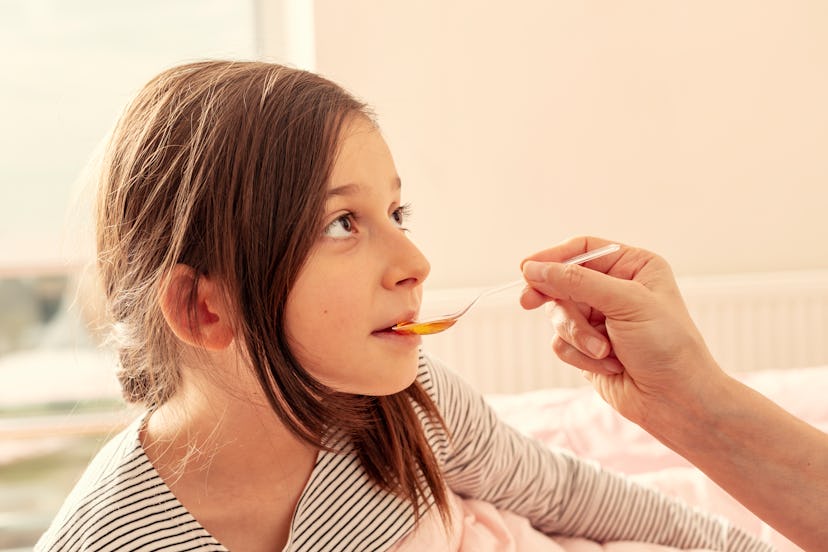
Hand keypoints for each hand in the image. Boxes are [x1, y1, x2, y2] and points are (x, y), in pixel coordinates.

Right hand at [519, 236, 723, 425]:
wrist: (676, 400)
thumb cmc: (667, 346)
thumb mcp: (626, 303)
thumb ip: (576, 282)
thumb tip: (532, 268)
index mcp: (632, 267)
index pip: (582, 249)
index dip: (553, 257)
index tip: (527, 269)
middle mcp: (614, 289)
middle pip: (562, 281)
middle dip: (555, 298)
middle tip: (528, 301)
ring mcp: (599, 319)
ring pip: (559, 314)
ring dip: (577, 335)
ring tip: (603, 351)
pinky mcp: (587, 346)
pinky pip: (560, 342)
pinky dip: (578, 354)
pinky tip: (607, 365)